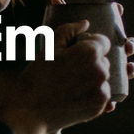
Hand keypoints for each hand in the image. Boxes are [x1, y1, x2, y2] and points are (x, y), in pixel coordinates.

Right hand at [45, 0, 133, 115]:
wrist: (31, 109)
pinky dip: (92, 92)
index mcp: (90, 52)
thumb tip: (85, 23)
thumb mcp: (49, 47)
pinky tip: (75, 93)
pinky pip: (102, 93)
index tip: (76, 51)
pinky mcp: (100, 105)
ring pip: (103, 77)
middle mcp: (101, 70)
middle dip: (91, 61)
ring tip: (71, 82)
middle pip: (103, 60)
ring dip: (92, 77)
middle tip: (69, 69)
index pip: (102, 42)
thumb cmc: (38, 75)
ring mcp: (101, 90)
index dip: (89, 44)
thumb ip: (68, 30)